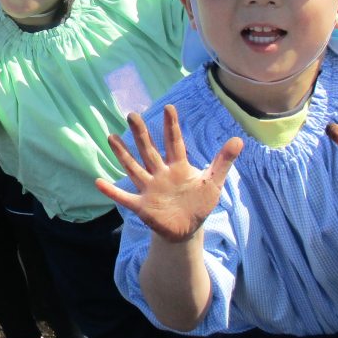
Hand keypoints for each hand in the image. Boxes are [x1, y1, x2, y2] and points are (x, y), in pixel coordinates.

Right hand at [98, 105, 242, 243]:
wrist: (188, 228)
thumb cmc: (199, 202)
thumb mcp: (213, 182)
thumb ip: (223, 161)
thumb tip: (238, 140)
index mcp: (178, 166)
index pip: (174, 143)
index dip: (171, 126)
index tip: (169, 108)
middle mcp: (160, 174)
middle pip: (149, 150)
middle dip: (141, 133)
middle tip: (132, 114)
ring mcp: (149, 189)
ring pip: (134, 168)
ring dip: (122, 154)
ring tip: (111, 137)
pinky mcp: (143, 206)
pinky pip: (125, 198)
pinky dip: (112, 192)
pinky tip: (99, 182)